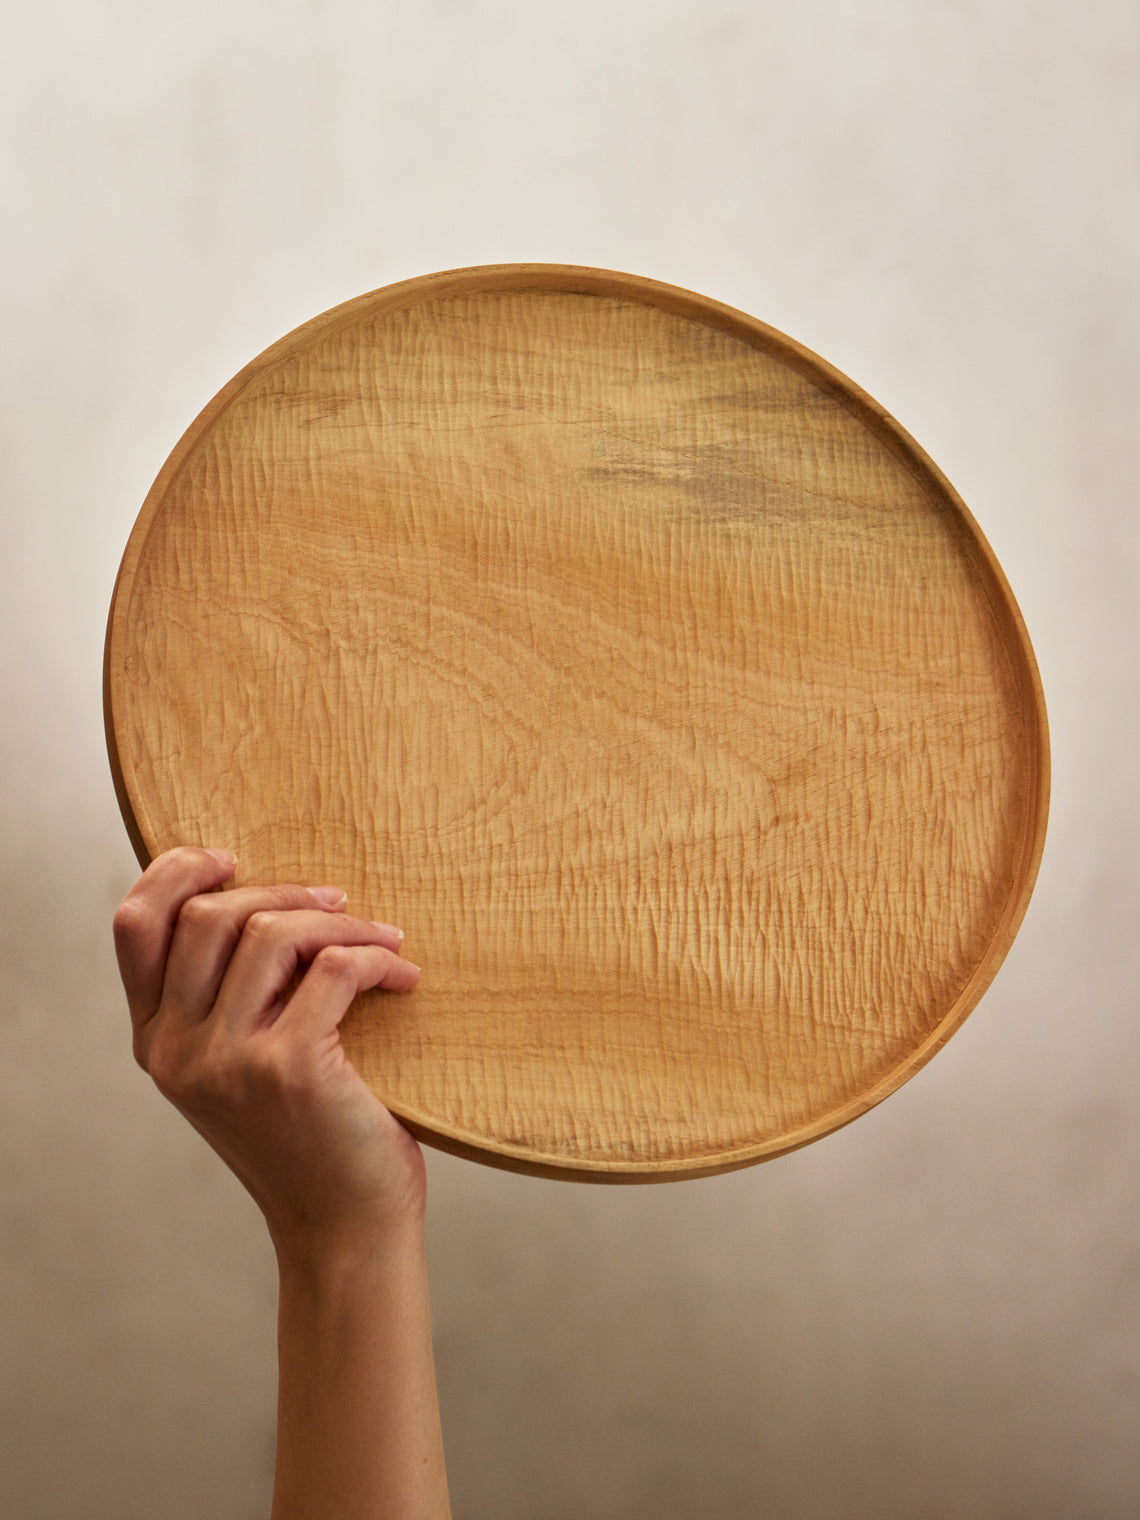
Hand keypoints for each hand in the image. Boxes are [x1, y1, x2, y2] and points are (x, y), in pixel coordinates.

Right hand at [113, 846, 425, 1256]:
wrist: (344, 1228)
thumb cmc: (309, 1136)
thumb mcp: (242, 1065)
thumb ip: (230, 996)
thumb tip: (267, 895)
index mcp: (157, 1042)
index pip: (135, 925)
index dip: (177, 871)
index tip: (235, 858)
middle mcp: (178, 1051)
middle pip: (209, 914)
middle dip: (284, 890)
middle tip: (339, 904)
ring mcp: (228, 1061)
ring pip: (271, 931)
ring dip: (341, 922)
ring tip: (384, 942)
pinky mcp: (289, 1068)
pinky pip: (332, 968)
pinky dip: (375, 958)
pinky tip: (402, 979)